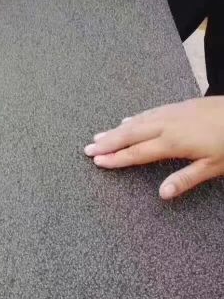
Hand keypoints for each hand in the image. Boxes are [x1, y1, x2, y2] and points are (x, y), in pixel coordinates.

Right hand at [84, 97, 223, 198]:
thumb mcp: (213, 166)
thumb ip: (186, 179)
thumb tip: (163, 194)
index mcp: (174, 141)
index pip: (137, 152)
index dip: (116, 158)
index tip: (98, 162)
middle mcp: (169, 124)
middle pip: (131, 133)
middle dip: (108, 142)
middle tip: (87, 148)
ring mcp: (175, 112)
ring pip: (139, 120)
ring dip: (117, 129)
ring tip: (100, 135)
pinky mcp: (183, 105)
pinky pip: (151, 112)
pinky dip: (136, 118)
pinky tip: (129, 120)